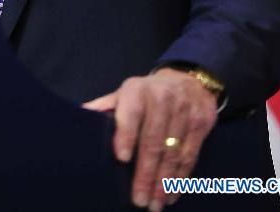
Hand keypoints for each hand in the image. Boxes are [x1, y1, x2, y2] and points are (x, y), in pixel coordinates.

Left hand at [83, 68, 216, 209]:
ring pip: (173, 152)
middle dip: (146, 173)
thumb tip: (79, 117)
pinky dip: (180, 178)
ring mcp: (184, 110)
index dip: (126, 134)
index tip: (121, 157)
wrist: (188, 80)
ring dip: (163, 182)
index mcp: (137, 90)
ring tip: (154, 204)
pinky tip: (172, 194)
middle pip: (153, 140)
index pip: (131, 113)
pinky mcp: (200, 123)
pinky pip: (190, 155)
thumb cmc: (147, 94)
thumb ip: (105, 107)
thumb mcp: (125, 94)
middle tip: (139, 199)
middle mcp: (162, 98)